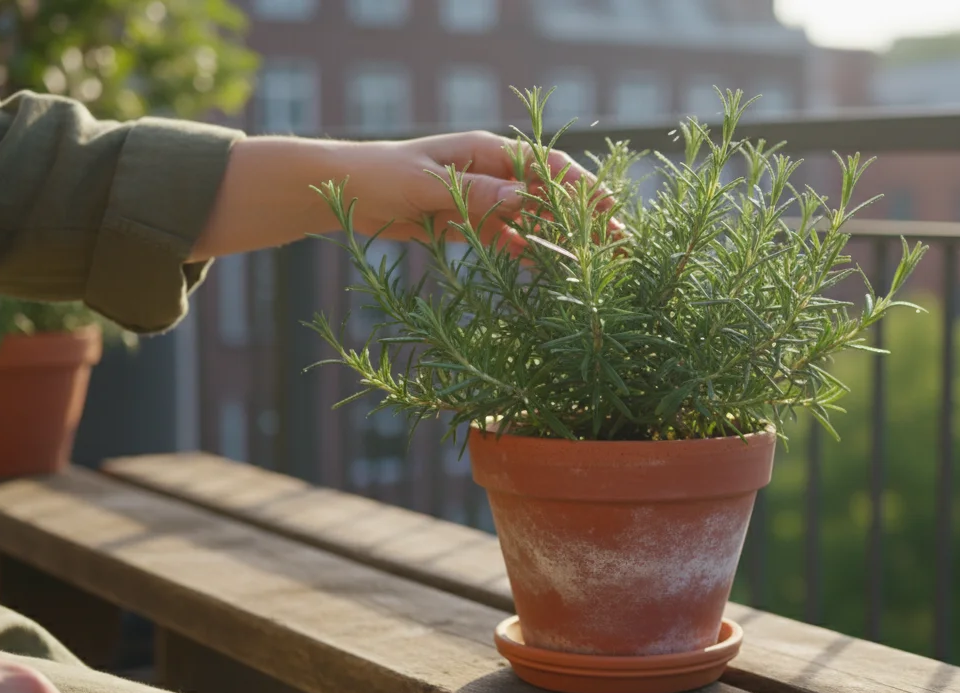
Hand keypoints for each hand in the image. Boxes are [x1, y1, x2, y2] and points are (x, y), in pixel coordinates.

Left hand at [332, 130, 606, 247]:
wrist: (340, 191)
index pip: (545, 166)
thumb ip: (474, 192)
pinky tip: (549, 273)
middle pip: (547, 196)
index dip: (579, 186)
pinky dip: (527, 254)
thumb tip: (522, 198)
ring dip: (561, 240)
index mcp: (486, 151)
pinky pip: (506, 240)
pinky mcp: (467, 225)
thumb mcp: (425, 184)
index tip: (608, 207)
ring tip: (596, 263)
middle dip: (583, 219)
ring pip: (532, 221)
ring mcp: (481, 201)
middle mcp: (490, 174)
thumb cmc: (379, 175)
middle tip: (619, 244)